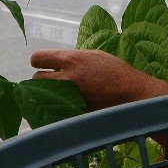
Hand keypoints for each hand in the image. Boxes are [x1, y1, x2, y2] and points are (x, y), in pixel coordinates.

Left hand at [30, 49, 167, 111]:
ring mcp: (68, 97)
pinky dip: (57, 108)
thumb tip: (57, 61)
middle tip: (54, 81)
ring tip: (60, 94)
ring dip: (47, 94)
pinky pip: (54, 110)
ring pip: (42, 96)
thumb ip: (73, 57)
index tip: (45, 64)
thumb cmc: (115, 71)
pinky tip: (67, 106)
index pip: (37, 58)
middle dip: (43, 79)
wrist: (131, 93)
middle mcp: (66, 77)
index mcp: (71, 60)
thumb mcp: (95, 55)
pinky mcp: (72, 112)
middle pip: (36, 78)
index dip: (39, 61)